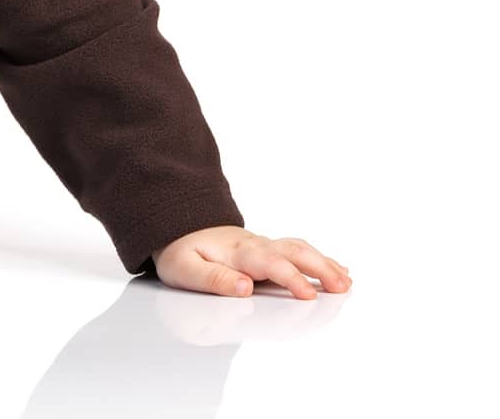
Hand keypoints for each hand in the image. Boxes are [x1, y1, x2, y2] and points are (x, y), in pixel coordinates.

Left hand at [151, 226, 351, 298]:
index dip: (291, 278)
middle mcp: (253, 244)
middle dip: (320, 268)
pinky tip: (339, 269)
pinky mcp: (266, 248)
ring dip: (325, 263)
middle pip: (292, 251)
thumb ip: (214, 278)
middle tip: (343, 287)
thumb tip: (245, 287)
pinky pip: (297, 250)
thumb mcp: (184, 269)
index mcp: (236, 251)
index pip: (270, 263)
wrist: (174, 226)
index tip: (309, 295)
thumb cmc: (180, 253)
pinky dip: (321, 259)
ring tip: (347, 282)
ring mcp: (262, 244)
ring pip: (299, 248)